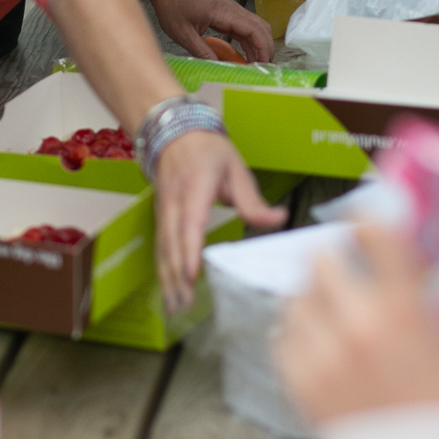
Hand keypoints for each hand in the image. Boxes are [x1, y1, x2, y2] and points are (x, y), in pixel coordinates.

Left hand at [145, 0, 273, 61]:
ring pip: (255, 27)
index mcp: (224, 12)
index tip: (263, 64)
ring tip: (256, 64)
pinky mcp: (227, 13)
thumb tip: (218, 67)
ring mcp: (231, 10)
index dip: (263, 47)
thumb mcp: (183, 34)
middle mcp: (232, 9)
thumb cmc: (173, 3)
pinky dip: (249, 41)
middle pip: (261, 28)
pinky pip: (244, 27)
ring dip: (259, 44)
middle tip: (263, 67)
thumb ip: (202, 51)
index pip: (254, 30)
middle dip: (266, 47)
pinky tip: (245, 54)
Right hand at [153, 128, 285, 311]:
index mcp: (194, 189)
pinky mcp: (161, 218)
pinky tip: (168, 290)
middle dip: (176, 276)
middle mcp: (174, 203)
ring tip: (174, 306)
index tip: (191, 275)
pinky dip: (163, 271)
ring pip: (162, 250)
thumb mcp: (235, 168)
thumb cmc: (206, 150)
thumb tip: (278, 218)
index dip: (189, 251)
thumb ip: (253, 200)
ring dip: (167, 279)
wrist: (175, 133)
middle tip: (184, 303)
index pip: (190, 225)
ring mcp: (163, 212)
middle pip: (171, 244)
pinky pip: (160, 248)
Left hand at [276, 223, 438, 422]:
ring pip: (297, 296)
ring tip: (339, 313)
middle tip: (353, 273)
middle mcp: (355, 326)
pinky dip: (301, 333)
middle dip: (338, 261)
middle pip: (321, 259)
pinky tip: (325, 343)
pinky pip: (284, 334)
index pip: (371, 233)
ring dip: (317, 297)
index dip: (368, 218)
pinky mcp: (297, 379)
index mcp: (402, 311)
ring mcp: (320, 354)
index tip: (369, 221)